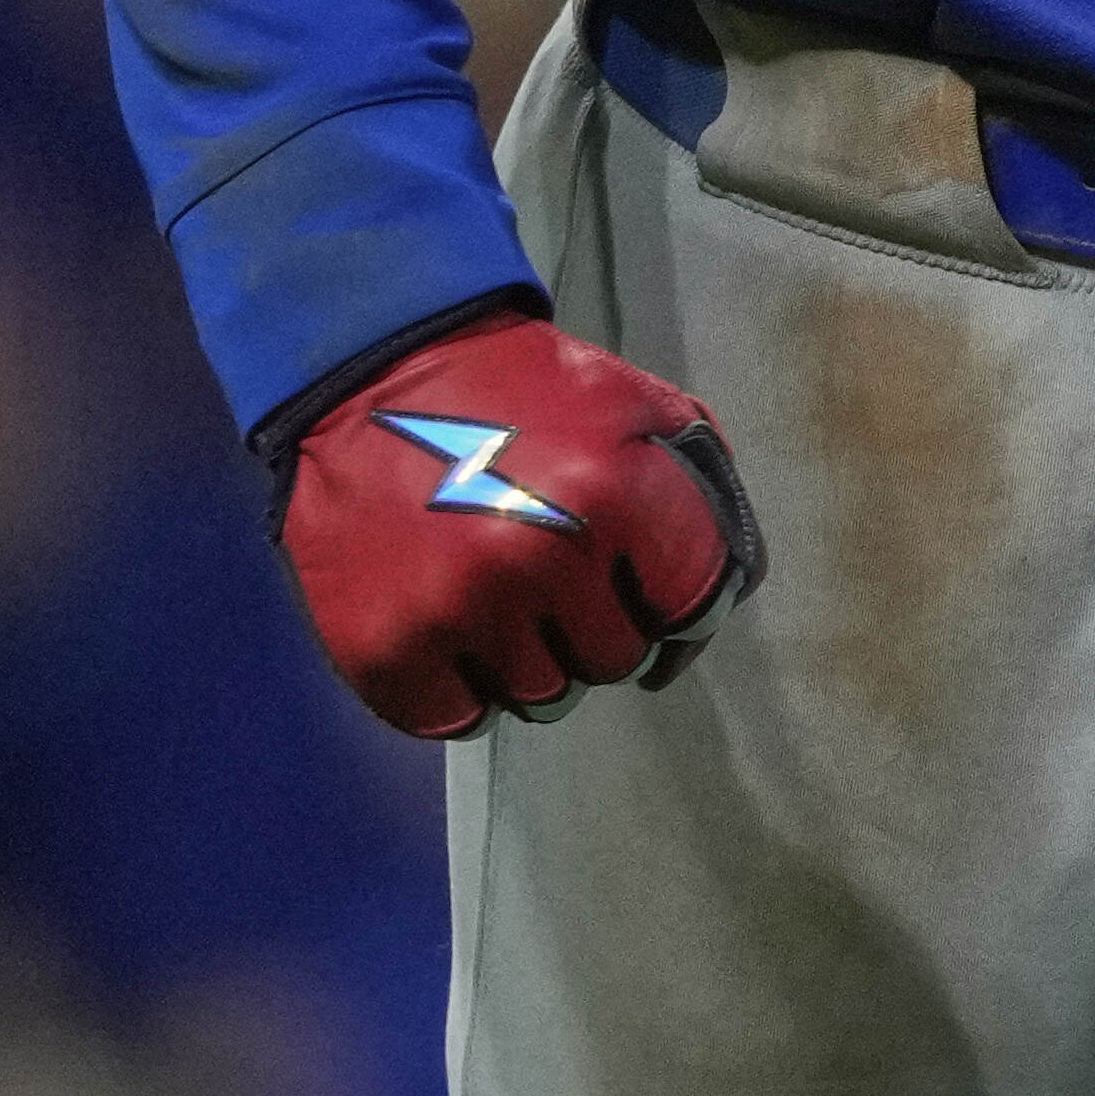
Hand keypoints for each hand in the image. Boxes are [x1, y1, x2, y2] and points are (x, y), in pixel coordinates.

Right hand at [270, 299, 764, 739]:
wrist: (363, 376)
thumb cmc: (513, 390)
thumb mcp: (627, 399)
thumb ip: (692, 481)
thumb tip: (731, 583)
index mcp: (613, 494)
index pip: (691, 606)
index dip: (672, 600)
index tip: (645, 590)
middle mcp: (541, 558)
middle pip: (615, 660)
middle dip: (597, 626)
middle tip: (557, 582)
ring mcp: (459, 610)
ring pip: (541, 698)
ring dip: (530, 661)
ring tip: (499, 597)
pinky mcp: (387, 649)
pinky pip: (458, 719)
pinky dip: (459, 690)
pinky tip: (449, 628)